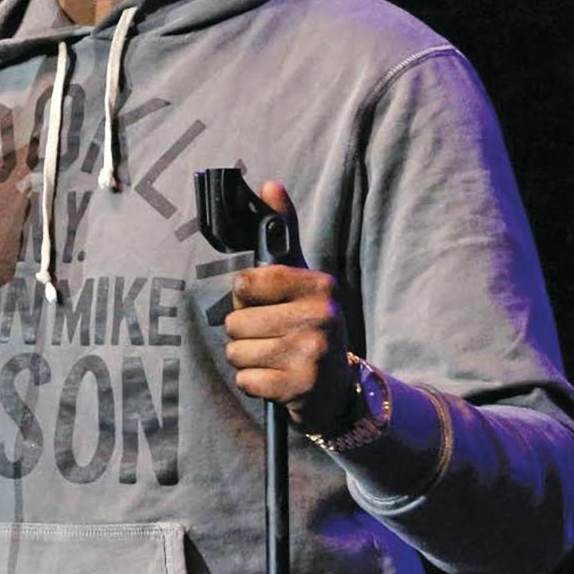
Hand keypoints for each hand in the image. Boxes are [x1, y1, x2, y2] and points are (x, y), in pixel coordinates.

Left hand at [220, 180, 357, 435]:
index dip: (245, 296)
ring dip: (247, 358)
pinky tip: (277, 380)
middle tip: (273, 338)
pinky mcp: (302, 388)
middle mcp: (322, 316)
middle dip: (244, 332)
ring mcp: (314, 354)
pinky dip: (254, 384)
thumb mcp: (302, 278)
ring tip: (274, 358)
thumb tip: (269, 185)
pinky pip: (246, 380)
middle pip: (236, 320)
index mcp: (319, 284)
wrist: (337, 389)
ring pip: (236, 351)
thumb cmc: (309, 325)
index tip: (265, 304)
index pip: (246, 282)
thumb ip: (284, 233)